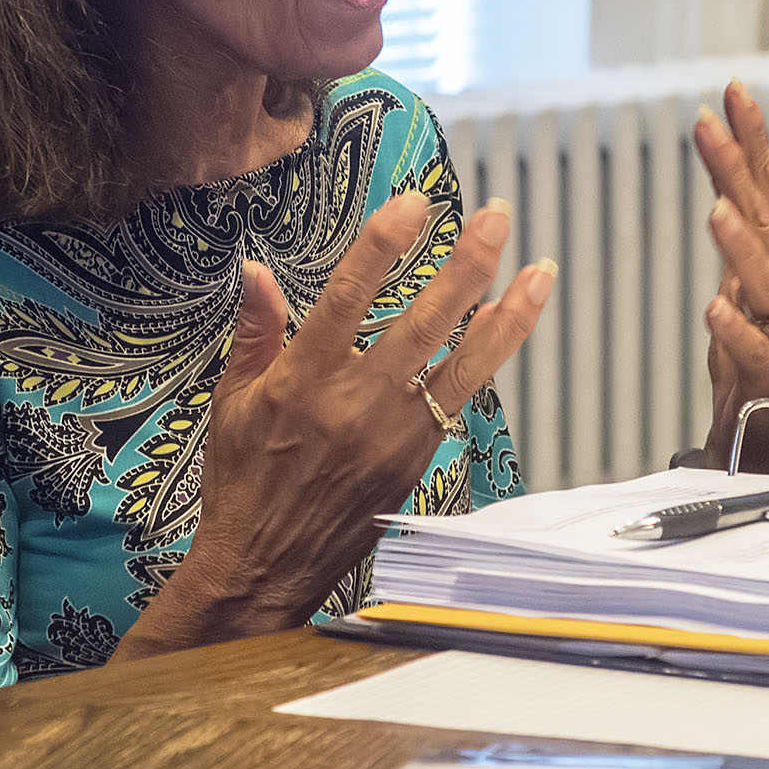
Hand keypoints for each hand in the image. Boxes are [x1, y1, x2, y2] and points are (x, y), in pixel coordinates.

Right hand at [122, 191, 553, 656]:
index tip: (414, 202)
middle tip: (498, 217)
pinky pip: (461, 397)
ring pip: (463, 364)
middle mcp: (354, 405)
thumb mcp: (228, 403)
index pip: (347, 297)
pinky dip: (489, 356)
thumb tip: (257, 272)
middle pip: (423, 323)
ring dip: (507, 313)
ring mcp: (392, 435)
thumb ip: (253, 333)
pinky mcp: (415, 459)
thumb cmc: (242, 483)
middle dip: (467, 264)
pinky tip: (510, 322)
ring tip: (540, 270)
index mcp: (300, 382)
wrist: (264, 566)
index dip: (383, 245)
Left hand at [694, 81, 768, 469]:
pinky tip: (714, 309)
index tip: (732, 90)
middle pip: (762, 219)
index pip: (764, 184)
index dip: (751, 137)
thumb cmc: (762, 343)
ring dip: (741, 245)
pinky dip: (735, 330)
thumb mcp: (757, 267)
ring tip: (716, 212)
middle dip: (737, 171)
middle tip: (709, 127)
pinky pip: (754, 350)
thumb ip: (766, 207)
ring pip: (764, 280)